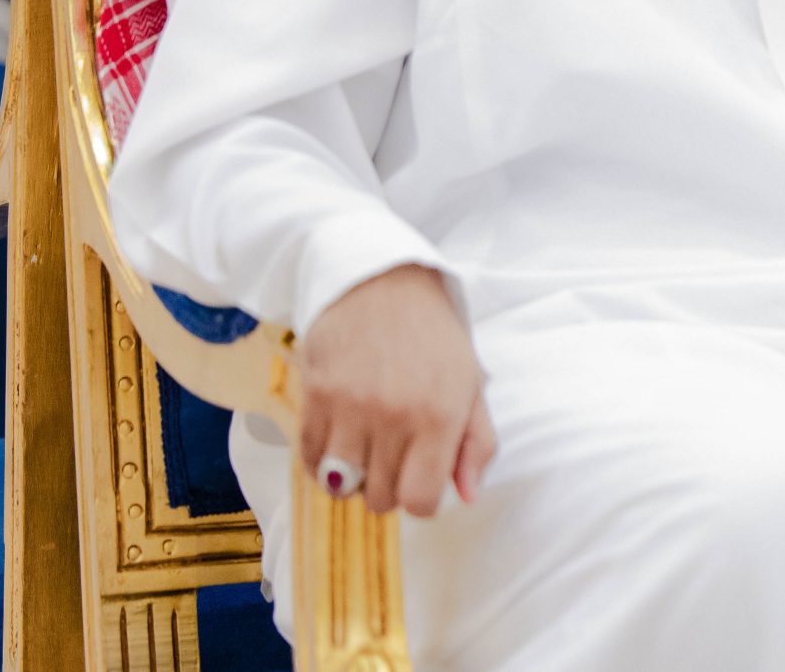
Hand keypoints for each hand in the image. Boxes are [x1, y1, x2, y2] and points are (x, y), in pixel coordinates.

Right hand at [297, 264, 493, 516]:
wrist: (382, 281)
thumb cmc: (433, 335)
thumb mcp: (470, 383)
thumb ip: (476, 443)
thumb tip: (468, 496)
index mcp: (441, 415)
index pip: (422, 502)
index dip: (421, 499)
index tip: (419, 478)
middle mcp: (395, 416)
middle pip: (380, 499)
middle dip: (388, 486)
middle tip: (394, 455)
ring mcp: (351, 407)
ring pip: (341, 485)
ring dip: (353, 476)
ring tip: (365, 447)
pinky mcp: (315, 395)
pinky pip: (308, 460)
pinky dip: (321, 461)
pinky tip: (338, 437)